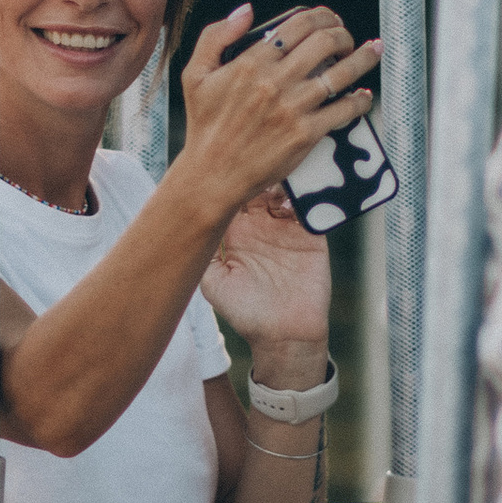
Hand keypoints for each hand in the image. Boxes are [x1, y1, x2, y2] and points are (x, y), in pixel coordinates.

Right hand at [177, 2, 380, 224]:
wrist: (213, 174)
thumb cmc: (205, 126)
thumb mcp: (195, 74)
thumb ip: (216, 35)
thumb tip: (247, 10)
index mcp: (251, 61)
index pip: (299, 24)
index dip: (321, 15)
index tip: (329, 20)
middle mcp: (275, 81)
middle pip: (326, 41)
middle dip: (343, 33)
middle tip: (346, 38)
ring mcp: (293, 107)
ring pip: (342, 72)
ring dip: (364, 57)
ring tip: (372, 51)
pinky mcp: (306, 134)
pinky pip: (344, 110)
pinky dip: (360, 100)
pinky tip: (363, 95)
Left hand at [202, 183, 330, 358]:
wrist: (285, 335)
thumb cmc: (246, 312)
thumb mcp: (214, 283)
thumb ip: (204, 253)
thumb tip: (189, 222)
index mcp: (237, 233)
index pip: (231, 196)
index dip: (229, 180)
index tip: (226, 168)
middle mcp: (261, 227)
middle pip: (258, 186)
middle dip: (257, 173)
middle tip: (255, 167)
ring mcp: (287, 229)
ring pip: (285, 191)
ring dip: (281, 180)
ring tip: (276, 177)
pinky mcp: (311, 236)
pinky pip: (311, 208)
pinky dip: (306, 196)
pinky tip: (296, 194)